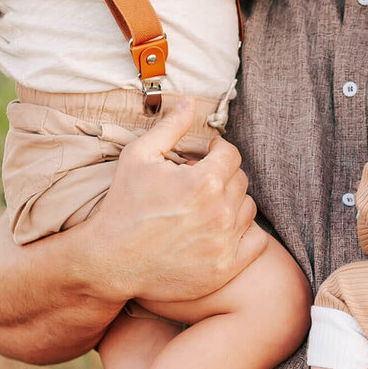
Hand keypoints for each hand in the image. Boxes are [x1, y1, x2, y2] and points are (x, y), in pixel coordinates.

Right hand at [93, 98, 266, 302]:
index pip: (230, 154)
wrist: (110, 261)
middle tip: (200, 182)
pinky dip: (245, 233)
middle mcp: (220, 212)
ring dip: (233, 203)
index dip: (217, 150)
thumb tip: (189, 100)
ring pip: (248, 209)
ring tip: (208, 205)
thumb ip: (170, 126)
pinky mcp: (225, 268)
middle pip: (240, 180)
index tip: (205, 155)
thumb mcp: (138, 156)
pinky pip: (257, 242)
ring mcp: (224, 243)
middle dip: (222, 175)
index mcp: (203, 181)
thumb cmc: (123, 206)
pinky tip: (221, 230)